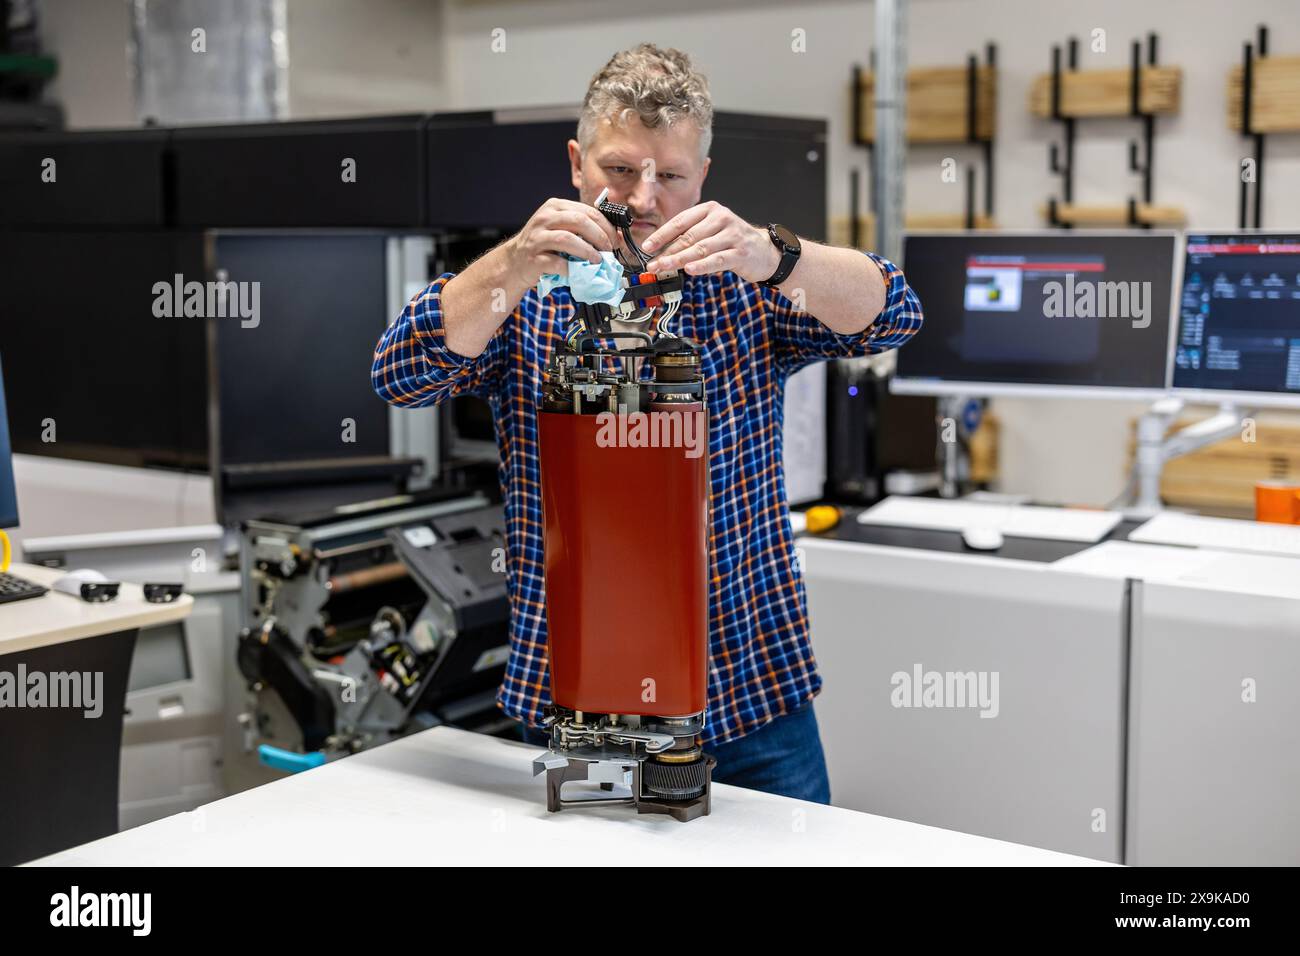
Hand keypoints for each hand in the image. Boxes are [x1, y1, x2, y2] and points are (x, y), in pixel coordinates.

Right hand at [506, 198, 619, 283]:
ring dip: (588, 251)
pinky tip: (579, 272)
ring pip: (567, 239)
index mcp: (555, 206)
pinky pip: (557, 262)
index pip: (587, 211)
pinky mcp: (533, 258)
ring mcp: (537, 238)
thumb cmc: (543, 245)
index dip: (606, 226)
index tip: (616, 240)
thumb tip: (614, 236)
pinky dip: (572, 268)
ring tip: (598, 261)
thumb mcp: (561, 227)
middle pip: (579, 221)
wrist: (515, 262)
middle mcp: (545, 218)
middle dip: (600, 237)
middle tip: (609, 251)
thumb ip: (583, 228)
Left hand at [642, 200, 780, 282]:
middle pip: (688, 237)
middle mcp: (721, 218)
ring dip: (679, 260)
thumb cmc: (733, 241)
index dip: (661, 235)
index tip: (647, 247)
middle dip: (667, 252)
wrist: (764, 251)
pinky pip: (716, 260)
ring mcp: (732, 235)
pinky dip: (701, 266)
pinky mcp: (740, 253)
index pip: (680, 221)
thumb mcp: (712, 230)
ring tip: (664, 268)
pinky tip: (689, 270)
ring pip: (700, 249)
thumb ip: (690, 235)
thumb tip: (661, 250)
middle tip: (652, 264)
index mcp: (710, 209)